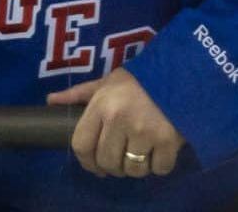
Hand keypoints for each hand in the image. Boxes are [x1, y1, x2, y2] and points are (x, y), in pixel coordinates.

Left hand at [48, 69, 185, 178]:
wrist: (187, 68)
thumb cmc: (144, 75)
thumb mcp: (110, 79)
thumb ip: (81, 93)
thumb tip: (51, 100)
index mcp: (102, 104)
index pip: (81, 146)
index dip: (86, 161)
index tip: (96, 164)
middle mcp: (119, 120)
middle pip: (107, 161)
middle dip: (113, 166)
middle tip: (123, 157)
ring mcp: (144, 131)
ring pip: (132, 169)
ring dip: (137, 167)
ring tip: (142, 154)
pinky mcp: (168, 140)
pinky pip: (159, 168)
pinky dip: (160, 165)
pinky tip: (161, 152)